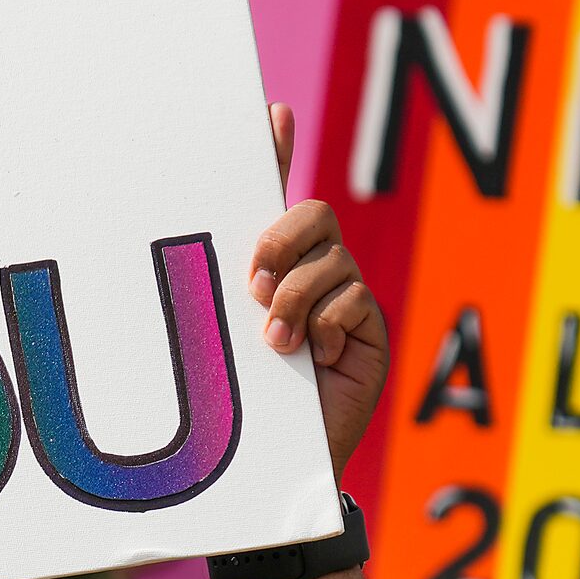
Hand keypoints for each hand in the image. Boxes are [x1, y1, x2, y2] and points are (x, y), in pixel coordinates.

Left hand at [247, 105, 386, 476]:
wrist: (274, 465)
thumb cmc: (237, 403)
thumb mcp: (215, 335)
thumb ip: (219, 285)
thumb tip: (213, 221)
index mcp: (265, 267)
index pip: (272, 194)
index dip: (274, 149)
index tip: (270, 113)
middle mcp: (308, 273)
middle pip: (310, 215)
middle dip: (280, 242)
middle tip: (253, 285)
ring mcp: (341, 299)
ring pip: (331, 260)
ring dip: (296, 299)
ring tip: (276, 343)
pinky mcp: (367, 329)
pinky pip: (353, 299)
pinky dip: (327, 325)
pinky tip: (313, 357)